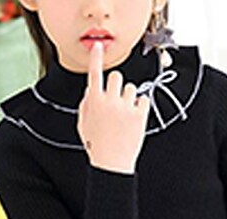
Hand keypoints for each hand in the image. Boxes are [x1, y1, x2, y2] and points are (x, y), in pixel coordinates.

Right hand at [77, 40, 150, 173]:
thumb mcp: (83, 125)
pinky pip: (144, 99)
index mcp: (94, 101)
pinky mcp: (139, 114)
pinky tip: (134, 119)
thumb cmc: (97, 146)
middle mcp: (110, 101)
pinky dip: (140, 107)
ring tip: (125, 115)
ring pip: (132, 88)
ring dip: (129, 97)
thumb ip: (86, 104)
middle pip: (116, 76)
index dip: (96, 58)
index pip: (94, 73)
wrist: (112, 164)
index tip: (99, 47)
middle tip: (117, 100)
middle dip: (117, 85)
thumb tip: (91, 89)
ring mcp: (125, 107)